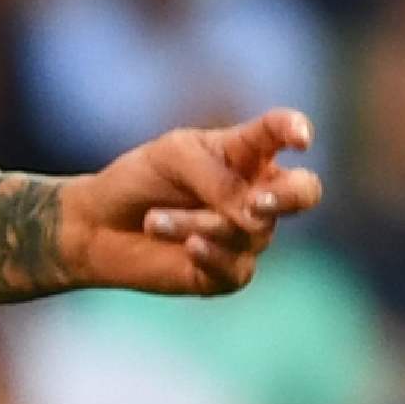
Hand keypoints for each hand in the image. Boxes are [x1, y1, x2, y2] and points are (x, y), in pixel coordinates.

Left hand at [53, 109, 321, 296]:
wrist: (100, 226)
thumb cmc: (141, 180)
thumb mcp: (174, 158)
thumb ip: (217, 178)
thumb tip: (253, 215)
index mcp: (247, 152)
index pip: (280, 132)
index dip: (295, 130)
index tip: (300, 137)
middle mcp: (258, 193)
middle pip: (304, 192)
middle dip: (289, 197)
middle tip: (259, 202)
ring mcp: (248, 236)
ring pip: (248, 231)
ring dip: (196, 223)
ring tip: (153, 220)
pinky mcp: (229, 273)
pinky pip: (236, 266)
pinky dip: (209, 254)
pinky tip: (188, 247)